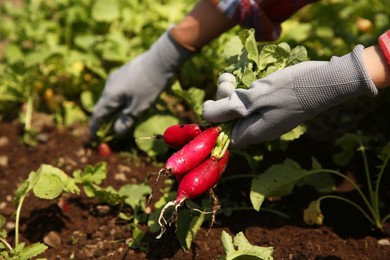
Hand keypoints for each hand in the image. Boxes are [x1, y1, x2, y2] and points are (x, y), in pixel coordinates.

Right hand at [90, 30, 192, 138]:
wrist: (160, 60)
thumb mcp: (138, 108)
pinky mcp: (124, 72)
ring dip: (114, 109)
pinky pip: (118, 90)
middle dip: (104, 119)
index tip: (93, 137)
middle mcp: (109, 85)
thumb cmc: (149, 86)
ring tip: (120, 119)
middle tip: (106, 131)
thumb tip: (116, 132)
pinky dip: (120, 100)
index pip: (98, 115)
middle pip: (103, 106)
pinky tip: (129, 103)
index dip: (95, 128)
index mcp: (110, 95)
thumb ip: (125, 121)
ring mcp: (116, 77)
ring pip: (111, 97)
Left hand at [203, 45, 377, 148]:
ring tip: (230, 76)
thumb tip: (204, 115)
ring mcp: (266, 117)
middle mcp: (258, 129)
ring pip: (239, 107)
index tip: (213, 102)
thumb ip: (227, 110)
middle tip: (227, 81)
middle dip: (221, 100)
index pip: (223, 136)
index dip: (214, 120)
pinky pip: (252, 101)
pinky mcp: (273, 105)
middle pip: (230, 120)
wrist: (325, 82)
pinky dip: (243, 89)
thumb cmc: (289, 90)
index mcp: (252, 133)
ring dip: (230, 91)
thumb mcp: (253, 99)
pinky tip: (241, 76)